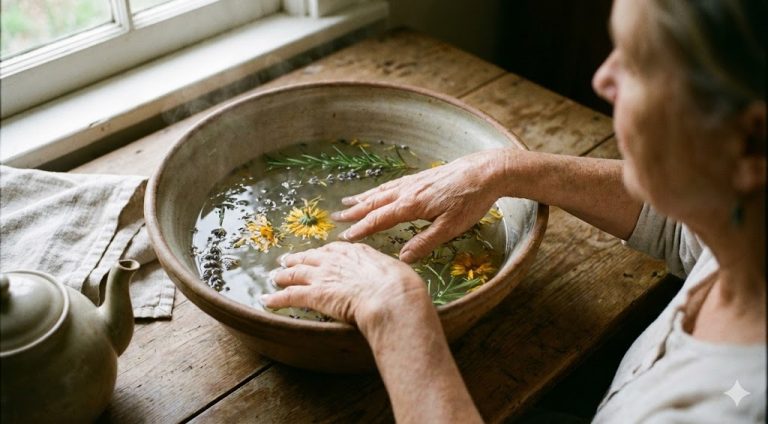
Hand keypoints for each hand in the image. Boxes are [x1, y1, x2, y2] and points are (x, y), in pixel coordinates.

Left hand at [261, 242, 429, 331]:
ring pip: (296, 274)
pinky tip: (267, 300)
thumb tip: (396, 277)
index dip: (322, 254)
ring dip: (283, 276)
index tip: (317, 255)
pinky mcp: (314, 294)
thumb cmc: (399, 285)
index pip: (332, 250)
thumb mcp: (396, 270)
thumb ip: (386, 272)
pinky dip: (276, 298)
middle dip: (297, 260)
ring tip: (275, 277)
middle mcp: (334, 260)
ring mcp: (322, 275)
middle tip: (287, 261)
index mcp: (355, 251)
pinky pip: (289, 295)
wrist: (390, 295)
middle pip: (310, 258)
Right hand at [332, 149, 507, 262]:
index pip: (379, 220)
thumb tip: (402, 259)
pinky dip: (378, 189)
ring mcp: (413, 182)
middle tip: (335, 219)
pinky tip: (377, 191)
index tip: (345, 238)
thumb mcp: (450, 228)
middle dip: (354, 213)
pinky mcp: (421, 177)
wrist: (485, 171)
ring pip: (381, 191)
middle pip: (374, 203)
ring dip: (362, 199)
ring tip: (347, 203)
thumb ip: (424, 243)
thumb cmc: (470, 201)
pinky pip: (392, 184)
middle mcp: (407, 192)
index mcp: (411, 206)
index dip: (360, 229)